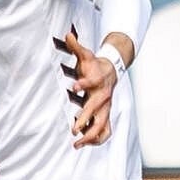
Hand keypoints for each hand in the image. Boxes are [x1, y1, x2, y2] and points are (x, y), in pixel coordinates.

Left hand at [63, 28, 116, 146]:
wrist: (111, 72)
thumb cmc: (95, 66)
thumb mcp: (86, 55)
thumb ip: (76, 47)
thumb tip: (68, 34)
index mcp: (98, 81)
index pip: (91, 82)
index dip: (83, 83)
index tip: (74, 86)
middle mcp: (104, 97)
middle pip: (97, 110)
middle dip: (85, 120)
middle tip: (73, 130)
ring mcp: (106, 108)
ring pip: (103, 126)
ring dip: (91, 136)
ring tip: (77, 144)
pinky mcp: (106, 115)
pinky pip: (105, 131)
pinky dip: (96, 140)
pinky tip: (83, 145)